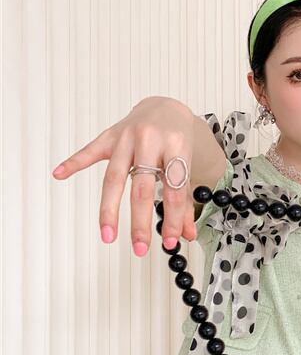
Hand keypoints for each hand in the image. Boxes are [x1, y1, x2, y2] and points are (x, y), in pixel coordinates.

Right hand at [50, 97, 199, 254]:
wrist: (165, 107)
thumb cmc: (177, 139)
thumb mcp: (188, 165)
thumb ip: (184, 200)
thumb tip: (185, 233)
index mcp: (176, 145)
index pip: (174, 189)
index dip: (173, 218)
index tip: (170, 241)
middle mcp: (150, 139)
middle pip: (142, 187)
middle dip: (141, 221)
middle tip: (140, 248)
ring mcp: (127, 137)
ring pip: (115, 177)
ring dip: (109, 209)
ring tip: (107, 234)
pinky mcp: (110, 135)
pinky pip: (90, 151)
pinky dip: (74, 162)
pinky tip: (59, 174)